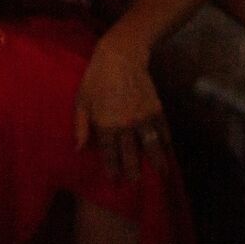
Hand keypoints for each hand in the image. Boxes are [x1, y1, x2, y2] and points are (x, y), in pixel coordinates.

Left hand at [75, 38, 169, 181]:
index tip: (114, 182)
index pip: (109, 152)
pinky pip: (163, 131)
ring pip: (152, 146)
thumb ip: (80, 126)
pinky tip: (167, 151)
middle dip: (134, 171)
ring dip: (156, 162)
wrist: (120, 58)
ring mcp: (144, 118)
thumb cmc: (95, 78)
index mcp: (105, 123)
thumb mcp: (81, 100)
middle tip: (136, 185)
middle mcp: (126, 125)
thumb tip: (78, 148)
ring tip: (161, 175)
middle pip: (131, 154)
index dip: (112, 168)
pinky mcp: (157, 109)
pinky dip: (165, 142)